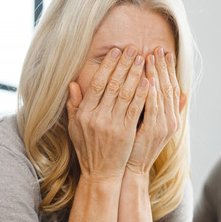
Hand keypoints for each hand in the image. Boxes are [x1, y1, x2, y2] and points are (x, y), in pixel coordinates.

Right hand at [67, 46, 148, 180]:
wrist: (100, 173)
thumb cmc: (88, 149)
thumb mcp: (74, 127)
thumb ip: (73, 105)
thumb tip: (72, 84)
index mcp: (84, 113)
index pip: (97, 83)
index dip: (107, 66)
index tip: (115, 52)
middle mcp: (97, 117)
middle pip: (113, 85)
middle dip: (124, 64)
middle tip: (133, 48)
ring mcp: (112, 125)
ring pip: (125, 94)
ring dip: (135, 74)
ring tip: (143, 59)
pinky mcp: (126, 132)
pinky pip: (135, 109)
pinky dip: (142, 93)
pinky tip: (148, 81)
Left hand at [126, 47, 186, 174]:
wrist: (131, 170)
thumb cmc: (135, 147)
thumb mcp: (149, 126)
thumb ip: (156, 108)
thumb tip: (173, 93)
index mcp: (170, 117)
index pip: (171, 87)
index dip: (167, 69)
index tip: (162, 52)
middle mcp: (170, 120)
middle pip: (168, 87)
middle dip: (163, 67)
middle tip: (158, 48)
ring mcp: (162, 126)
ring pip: (161, 94)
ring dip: (157, 74)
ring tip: (151, 57)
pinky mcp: (152, 131)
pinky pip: (152, 108)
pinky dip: (151, 93)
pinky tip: (148, 79)